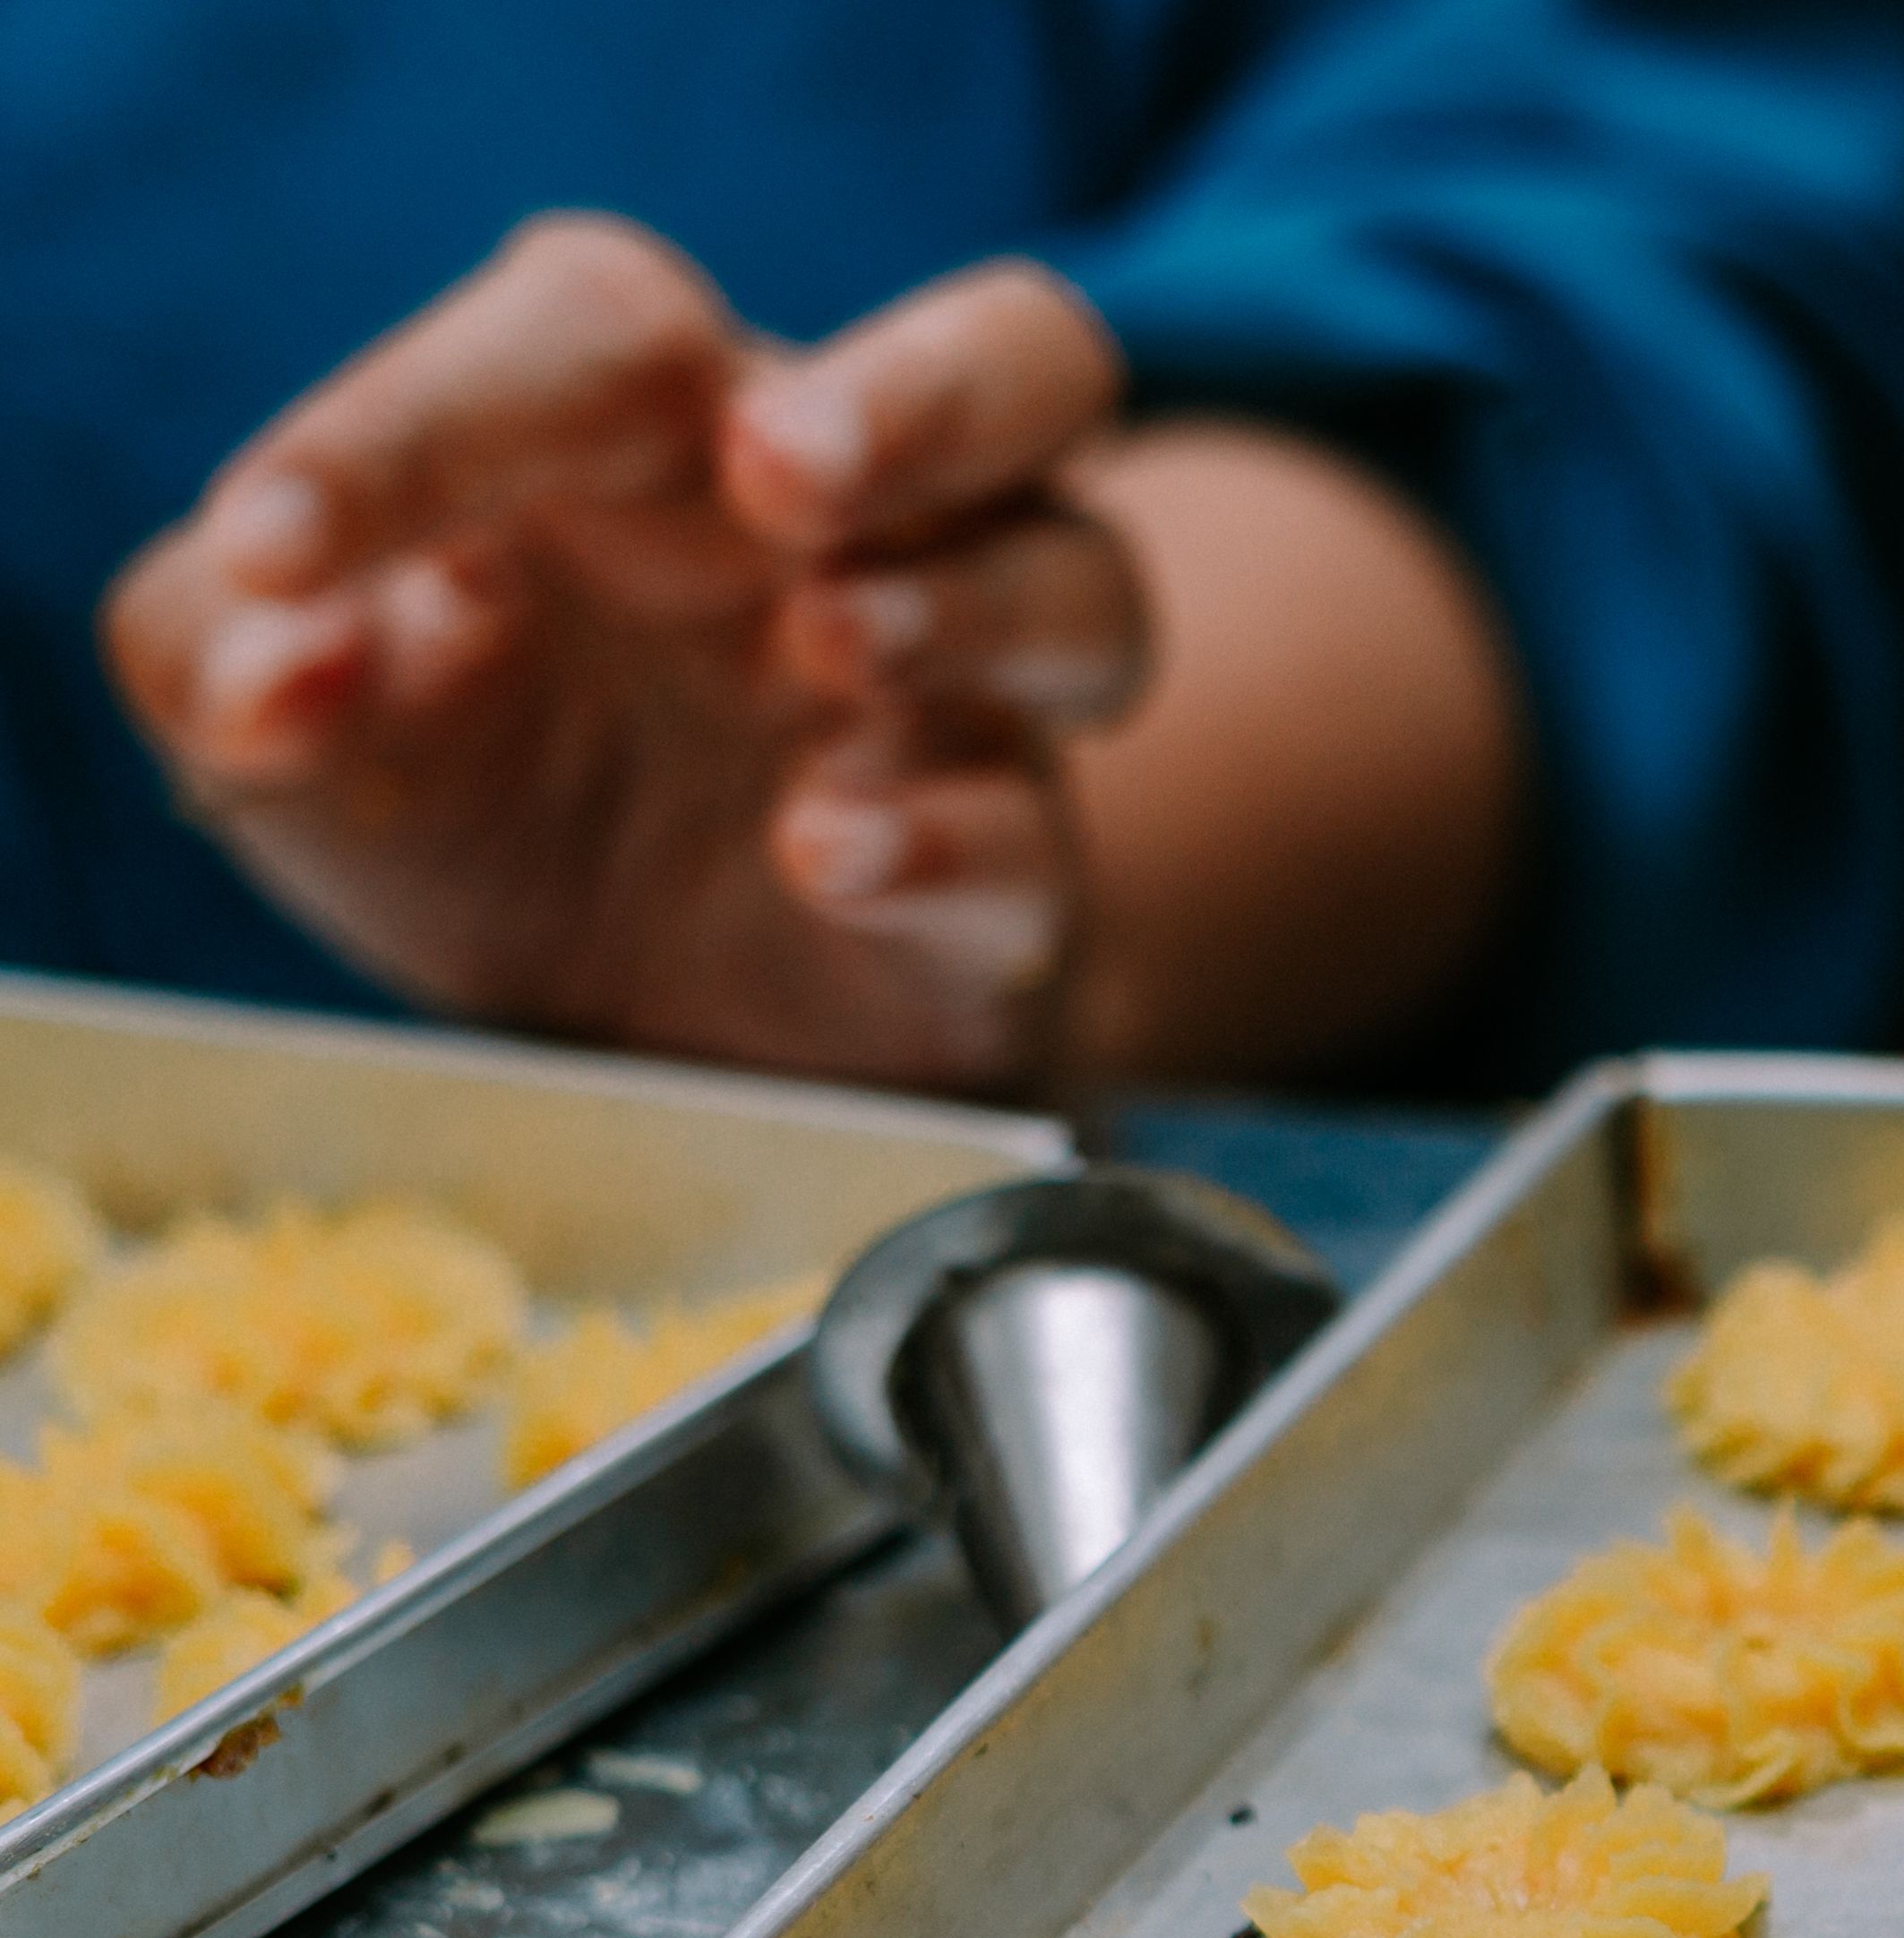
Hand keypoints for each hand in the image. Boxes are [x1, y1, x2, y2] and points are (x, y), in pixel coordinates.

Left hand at [104, 215, 1149, 1094]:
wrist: (626, 1039)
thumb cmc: (471, 798)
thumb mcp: (276, 711)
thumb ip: (225, 648)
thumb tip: (276, 675)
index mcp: (654, 430)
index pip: (591, 337)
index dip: (426, 420)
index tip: (281, 554)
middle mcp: (846, 533)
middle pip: (1009, 360)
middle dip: (915, 398)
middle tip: (784, 472)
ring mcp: (958, 703)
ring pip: (1082, 583)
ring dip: (965, 606)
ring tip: (832, 651)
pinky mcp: (1005, 887)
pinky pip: (1033, 841)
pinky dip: (944, 838)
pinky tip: (827, 853)